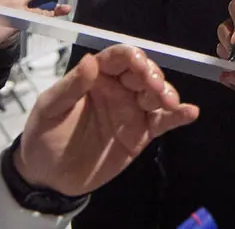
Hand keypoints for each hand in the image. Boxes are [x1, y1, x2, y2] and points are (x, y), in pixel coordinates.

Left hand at [14, 45, 198, 195]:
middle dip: (153, 76)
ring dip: (167, 93)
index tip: (140, 64)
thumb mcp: (50, 108)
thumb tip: (91, 60)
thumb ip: (71, 86)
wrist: (48, 177)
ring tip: (169, 102)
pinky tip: (191, 112)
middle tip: (154, 88)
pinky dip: (179, 116)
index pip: (119, 58)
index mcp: (96, 77)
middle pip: (143, 73)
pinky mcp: (141, 134)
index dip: (132, 57)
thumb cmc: (44, 136)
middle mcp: (118, 89)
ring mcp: (132, 111)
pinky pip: (163, 122)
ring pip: (156, 94)